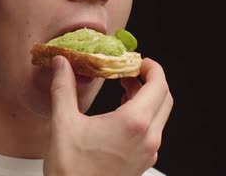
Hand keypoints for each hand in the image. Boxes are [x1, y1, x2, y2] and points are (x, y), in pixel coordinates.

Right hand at [43, 56, 173, 175]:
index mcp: (133, 124)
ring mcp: (147, 153)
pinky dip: (144, 116)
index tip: (138, 60)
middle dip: (151, 80)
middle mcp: (147, 138)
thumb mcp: (63, 123)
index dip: (152, 68)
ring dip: (147, 98)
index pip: (158, 85)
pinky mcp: (142, 162)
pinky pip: (153, 132)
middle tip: (131, 71)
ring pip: (160, 116)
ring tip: (124, 89)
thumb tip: (61, 64)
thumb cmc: (71, 171)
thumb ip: (64, 88)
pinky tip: (121, 114)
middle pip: (164, 98)